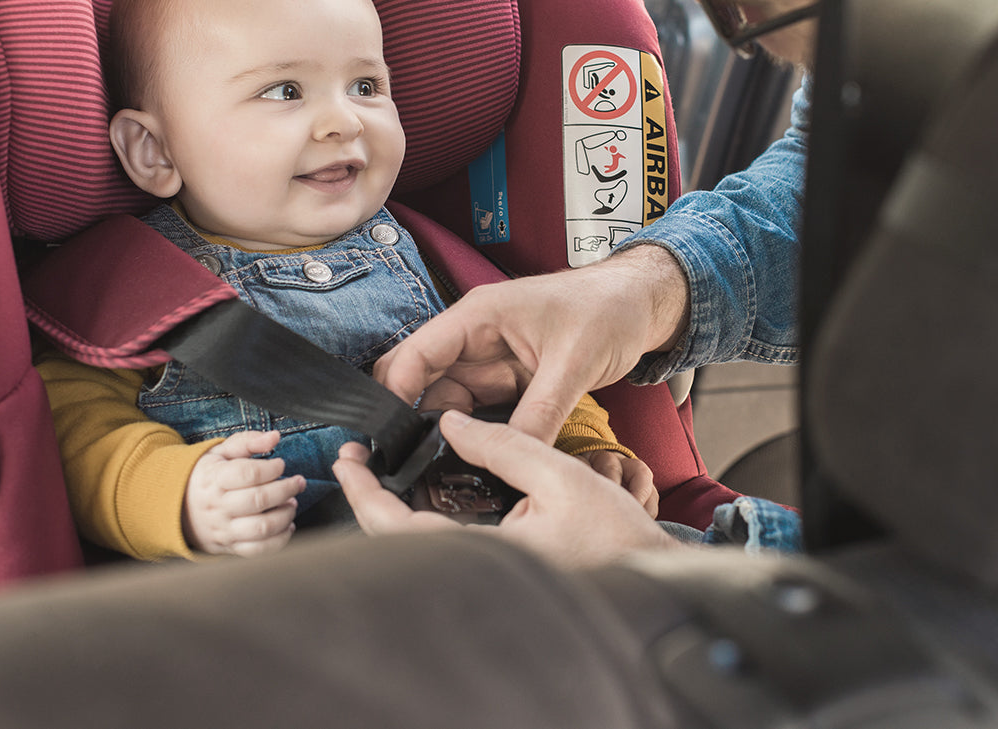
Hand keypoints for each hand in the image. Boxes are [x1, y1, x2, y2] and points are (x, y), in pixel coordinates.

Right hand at [182, 430, 305, 556]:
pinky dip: (280, 540)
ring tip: (291, 503)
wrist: (178, 507)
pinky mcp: (230, 547)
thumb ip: (248, 441)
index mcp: (214, 479)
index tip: (280, 464)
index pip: (247, 474)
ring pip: (261, 528)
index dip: (271, 468)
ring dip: (285, 515)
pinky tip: (287, 525)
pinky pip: (258, 550)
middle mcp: (218, 507)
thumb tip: (274, 437)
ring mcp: (224, 529)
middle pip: (259, 500)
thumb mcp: (221, 452)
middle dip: (286, 489)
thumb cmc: (207, 476)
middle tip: (298, 482)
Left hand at [334, 411, 683, 567]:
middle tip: (356, 459)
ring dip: (394, 507)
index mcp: (486, 553)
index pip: (399, 528)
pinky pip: (444, 545)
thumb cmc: (615, 532)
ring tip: (384, 467)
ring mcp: (486, 574)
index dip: (365, 493)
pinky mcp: (497, 570)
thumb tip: (451, 422)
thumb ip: (503, 445)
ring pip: (419, 544)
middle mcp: (478, 570)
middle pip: (398, 541)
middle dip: (370, 498)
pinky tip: (426, 489)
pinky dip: (424, 517)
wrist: (650, 570)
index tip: (348, 460)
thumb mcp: (561, 474)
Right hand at [373, 245, 690, 443]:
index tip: (388, 439)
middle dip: (413, 420)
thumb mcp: (574, 364)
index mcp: (479, 316)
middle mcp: (476, 337)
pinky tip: (475, 459)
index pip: (416, 355)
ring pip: (449, 401)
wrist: (642, 304)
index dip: (395, 395)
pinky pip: (479, 411)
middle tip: (412, 465)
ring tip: (442, 470)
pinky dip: (475, 434)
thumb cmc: (608, 309)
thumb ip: (540, 413)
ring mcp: (491, 360)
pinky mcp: (509, 379)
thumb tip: (512, 456)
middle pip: (422, 381)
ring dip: (446, 433)